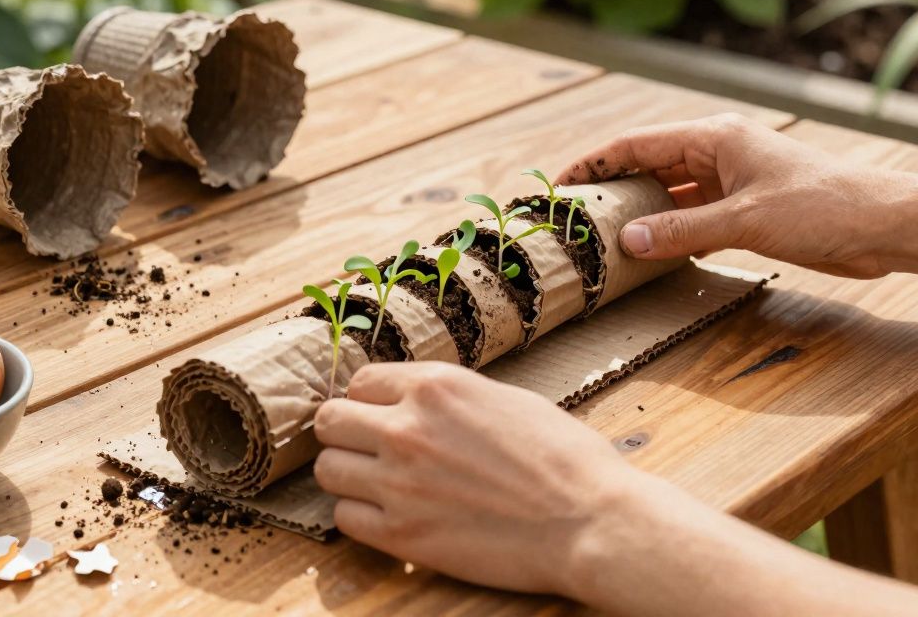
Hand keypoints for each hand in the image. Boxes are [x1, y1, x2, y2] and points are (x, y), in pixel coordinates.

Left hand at [313, 361, 634, 596]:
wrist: (589, 522)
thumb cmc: (565, 459)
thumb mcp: (506, 399)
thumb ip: (450, 399)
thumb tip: (420, 402)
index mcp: (435, 386)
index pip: (359, 382)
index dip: (369, 401)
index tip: (379, 417)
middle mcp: (406, 428)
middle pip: (329, 422)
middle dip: (345, 434)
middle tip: (367, 450)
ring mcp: (399, 483)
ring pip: (328, 470)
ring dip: (348, 476)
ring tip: (378, 486)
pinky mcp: (402, 535)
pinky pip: (344, 519)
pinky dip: (361, 518)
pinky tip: (389, 518)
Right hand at [555, 113, 899, 278]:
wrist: (882, 225)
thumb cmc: (821, 208)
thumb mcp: (745, 220)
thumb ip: (684, 230)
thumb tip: (628, 241)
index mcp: (714, 137)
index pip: (636, 144)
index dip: (594, 163)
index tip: (561, 185)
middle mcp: (718, 153)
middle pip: (648, 166)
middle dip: (611, 188)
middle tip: (574, 216)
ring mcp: (731, 181)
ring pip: (670, 193)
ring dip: (640, 213)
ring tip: (601, 236)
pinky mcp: (745, 209)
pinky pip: (692, 216)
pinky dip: (669, 231)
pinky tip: (649, 252)